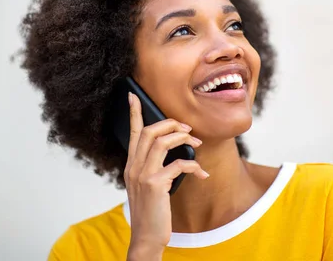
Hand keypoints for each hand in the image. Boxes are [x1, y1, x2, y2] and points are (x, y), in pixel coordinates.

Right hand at [124, 92, 208, 257]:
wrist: (146, 237)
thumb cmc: (151, 211)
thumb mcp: (148, 185)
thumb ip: (154, 166)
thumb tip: (176, 150)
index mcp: (131, 165)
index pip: (131, 132)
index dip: (133, 112)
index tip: (133, 95)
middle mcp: (133, 167)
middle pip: (149, 131)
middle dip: (171, 124)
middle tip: (188, 129)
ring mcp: (142, 175)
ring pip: (161, 142)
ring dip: (183, 139)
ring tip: (197, 144)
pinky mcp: (155, 185)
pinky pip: (177, 164)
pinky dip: (193, 166)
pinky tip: (202, 173)